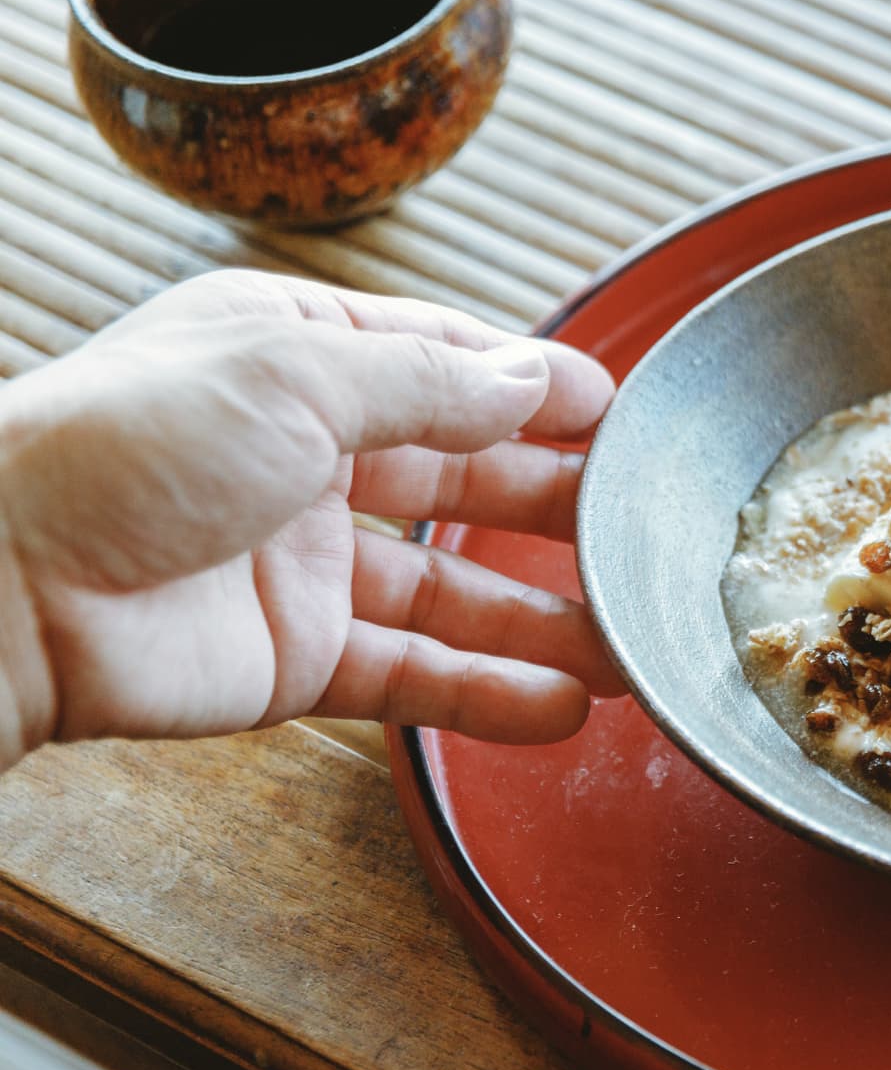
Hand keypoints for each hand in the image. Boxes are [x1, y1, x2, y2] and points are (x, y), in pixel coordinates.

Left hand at [0, 270, 627, 766]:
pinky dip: (487, 695)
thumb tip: (534, 380)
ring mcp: (308, 562)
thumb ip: (430, 385)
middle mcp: (311, 456)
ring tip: (631, 640)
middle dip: (557, 504)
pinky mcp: (298, 657)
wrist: (1, 587)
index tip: (620, 413)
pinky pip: (413, 676)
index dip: (536, 389)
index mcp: (303, 360)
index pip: (447, 366)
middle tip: (646, 527)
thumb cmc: (123, 448)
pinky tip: (562, 708)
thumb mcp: (295, 374)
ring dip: (544, 616)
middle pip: (466, 479)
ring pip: (456, 591)